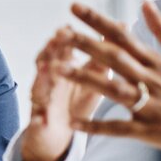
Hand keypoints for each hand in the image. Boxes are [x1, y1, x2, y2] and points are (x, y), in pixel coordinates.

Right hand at [18, 33, 111, 160]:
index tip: (68, 26)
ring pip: (38, 90)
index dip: (62, 39)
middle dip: (48, 53)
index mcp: (61, 70)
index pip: (58, 50)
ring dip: (40, 81)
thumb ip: (104, 55)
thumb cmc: (77, 100)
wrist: (56, 134)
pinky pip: (36, 124)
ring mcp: (41, 103)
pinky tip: (39, 120)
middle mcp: (48, 82)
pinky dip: (37, 122)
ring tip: (45, 71)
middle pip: (44, 64)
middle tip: (54, 42)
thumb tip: (123, 26)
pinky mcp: (38, 125)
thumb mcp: (93, 78)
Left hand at [53, 1, 160, 160]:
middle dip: (84, 44)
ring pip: (112, 90)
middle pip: (113, 58)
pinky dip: (97, 128)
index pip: (122, 36)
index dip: (97, 21)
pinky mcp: (152, 132)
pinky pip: (120, 129)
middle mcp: (153, 81)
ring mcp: (152, 107)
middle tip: (57, 31)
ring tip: (57, 69)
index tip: (73, 7)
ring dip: (84, 79)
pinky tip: (73, 124)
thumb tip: (144, 3)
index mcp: (159, 62)